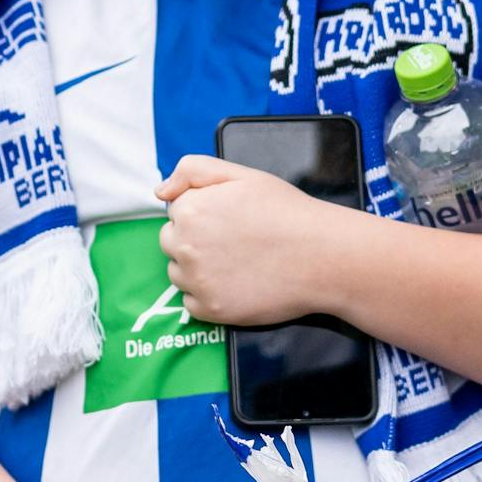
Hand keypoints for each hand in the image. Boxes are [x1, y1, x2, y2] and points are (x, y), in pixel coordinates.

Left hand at [156, 154, 365, 326]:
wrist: (322, 255)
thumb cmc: (285, 211)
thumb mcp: (241, 174)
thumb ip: (193, 170)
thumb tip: (160, 191)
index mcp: (190, 210)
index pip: (176, 212)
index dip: (204, 212)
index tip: (229, 218)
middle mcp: (186, 246)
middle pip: (171, 242)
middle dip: (195, 239)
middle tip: (233, 240)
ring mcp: (197, 281)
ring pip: (178, 273)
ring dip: (197, 268)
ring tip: (236, 261)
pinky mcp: (211, 310)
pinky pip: (191, 303)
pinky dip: (207, 295)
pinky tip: (235, 283)